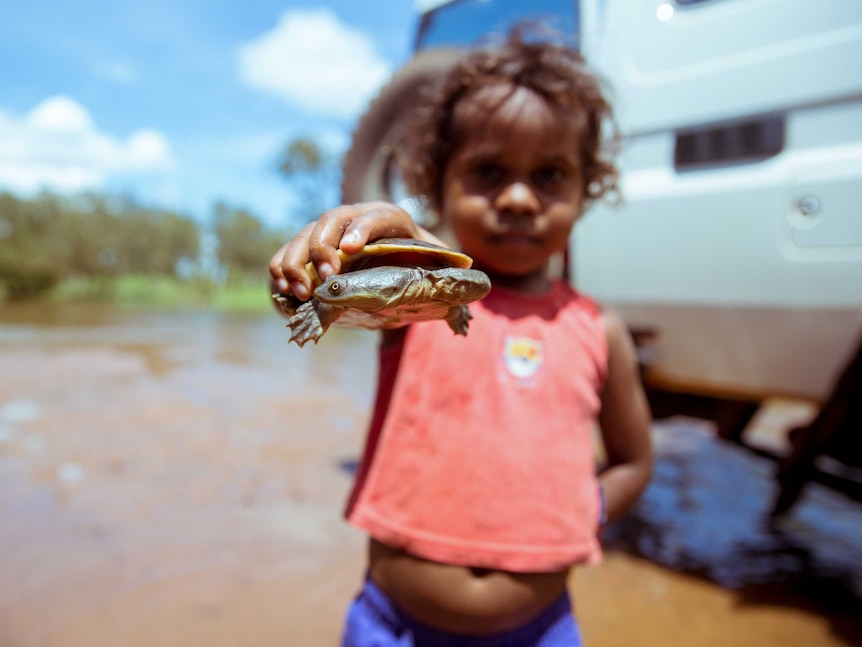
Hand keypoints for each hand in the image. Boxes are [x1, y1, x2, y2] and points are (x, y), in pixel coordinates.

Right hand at [268, 201, 443, 300]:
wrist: (397, 271)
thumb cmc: (420, 268)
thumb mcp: (438, 267)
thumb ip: (449, 271)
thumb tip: (472, 281)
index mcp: (391, 218)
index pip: (377, 215)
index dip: (363, 228)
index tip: (351, 250)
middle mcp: (356, 218)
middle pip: (332, 220)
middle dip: (323, 247)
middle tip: (326, 278)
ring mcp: (330, 233)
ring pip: (304, 235)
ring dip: (296, 261)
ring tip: (300, 291)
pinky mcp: (310, 253)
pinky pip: (286, 254)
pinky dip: (279, 270)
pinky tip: (282, 291)